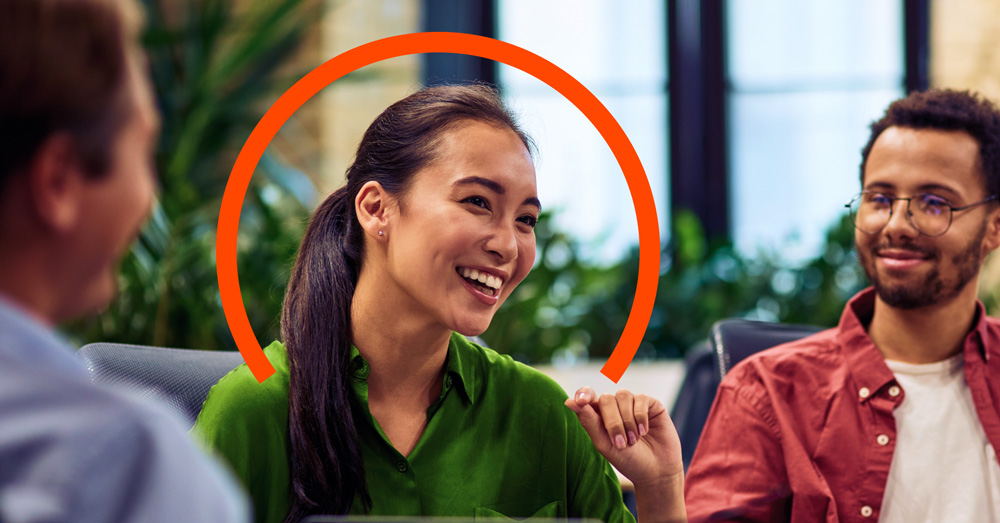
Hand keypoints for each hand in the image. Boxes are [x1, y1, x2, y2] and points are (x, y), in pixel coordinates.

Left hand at [564, 387, 682, 485]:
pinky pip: (641, 398)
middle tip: (621, 443)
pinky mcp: (651, 404)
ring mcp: (633, 404)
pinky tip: (644, 432)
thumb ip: (588, 421)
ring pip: (623, 395)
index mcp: (599, 415)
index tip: (581, 401)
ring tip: (633, 440)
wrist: (656, 471)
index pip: (587, 396)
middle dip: (612, 422)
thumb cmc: (627, 460)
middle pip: (606, 398)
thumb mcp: (604, 443)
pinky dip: (640, 417)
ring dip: (627, 421)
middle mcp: (616, 406)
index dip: (583, 394)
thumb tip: (568, 401)